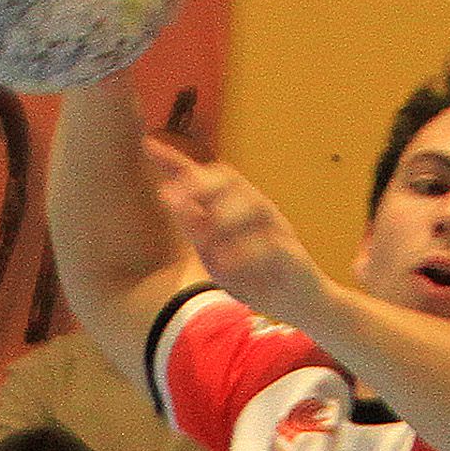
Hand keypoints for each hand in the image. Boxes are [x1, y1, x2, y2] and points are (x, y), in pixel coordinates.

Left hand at [143, 134, 323, 324]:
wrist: (301, 305)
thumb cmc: (256, 278)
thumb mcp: (216, 254)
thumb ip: (196, 227)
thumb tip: (169, 196)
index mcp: (235, 207)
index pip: (204, 175)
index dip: (177, 160)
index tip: (148, 145)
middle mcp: (256, 209)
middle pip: (231, 178)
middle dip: (200, 184)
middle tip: (171, 199)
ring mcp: (277, 228)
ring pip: (252, 203)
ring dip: (222, 217)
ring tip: (201, 241)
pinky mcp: (292, 253)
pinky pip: (270, 243)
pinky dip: (244, 251)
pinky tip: (224, 263)